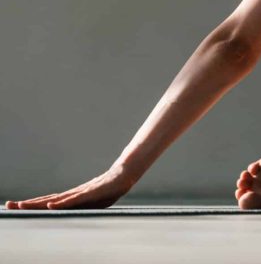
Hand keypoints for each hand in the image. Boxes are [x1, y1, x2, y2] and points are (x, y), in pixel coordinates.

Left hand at [5, 165, 134, 209]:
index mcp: (70, 198)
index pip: (46, 202)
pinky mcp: (90, 192)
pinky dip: (62, 203)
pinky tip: (51, 206)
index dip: (30, 205)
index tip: (14, 206)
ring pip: (55, 200)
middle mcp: (71, 194)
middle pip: (46, 200)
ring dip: (37, 204)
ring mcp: (80, 193)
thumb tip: (69, 212)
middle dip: (27, 204)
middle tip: (9, 205)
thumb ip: (79, 207)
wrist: (124, 175)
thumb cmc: (108, 190)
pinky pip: (74, 199)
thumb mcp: (90, 203)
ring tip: (22, 206)